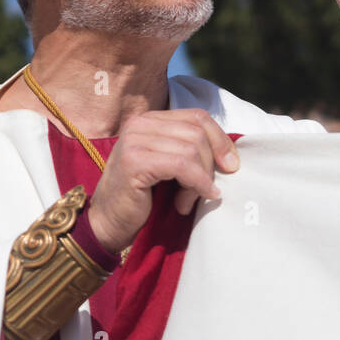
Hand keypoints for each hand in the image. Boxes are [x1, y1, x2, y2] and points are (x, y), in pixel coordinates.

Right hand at [85, 109, 238, 254]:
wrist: (108, 223)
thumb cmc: (143, 197)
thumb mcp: (170, 167)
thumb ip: (191, 152)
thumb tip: (231, 157)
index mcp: (151, 120)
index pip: (198, 116)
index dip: (220, 140)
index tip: (231, 165)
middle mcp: (140, 124)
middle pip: (198, 132)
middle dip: (210, 164)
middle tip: (205, 190)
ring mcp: (134, 140)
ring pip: (192, 149)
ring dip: (200, 179)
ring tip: (189, 200)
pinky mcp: (134, 160)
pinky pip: (182, 165)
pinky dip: (196, 184)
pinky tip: (192, 200)